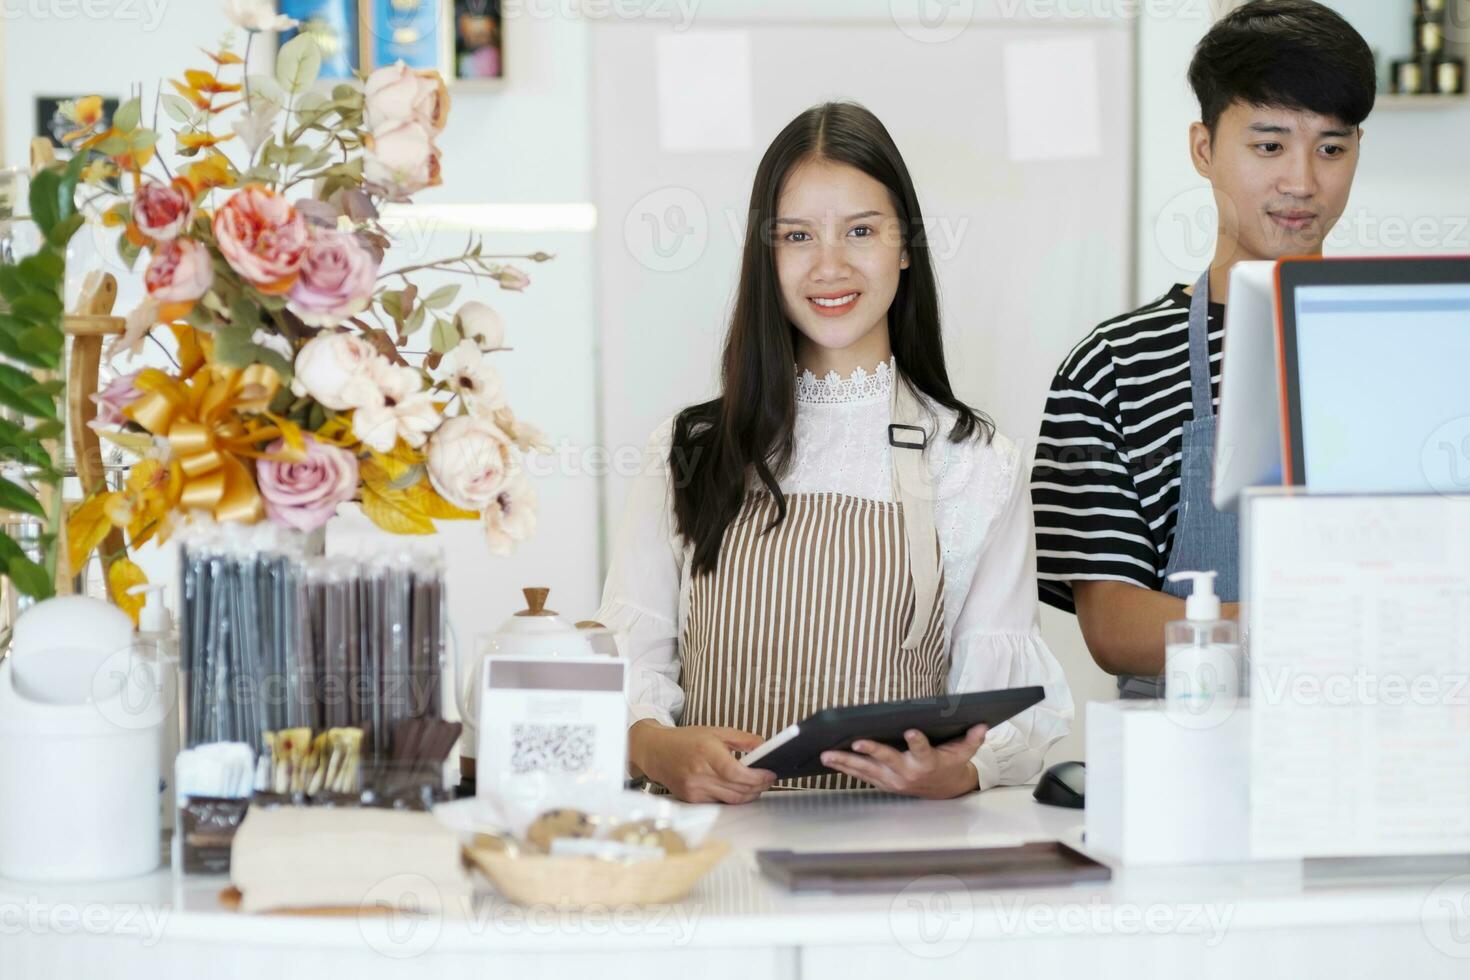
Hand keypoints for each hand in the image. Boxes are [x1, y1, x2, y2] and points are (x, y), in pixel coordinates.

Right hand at [629, 720, 776, 803]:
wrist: (657, 752)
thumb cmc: (686, 740)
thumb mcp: (716, 731)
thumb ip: (743, 739)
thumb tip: (765, 746)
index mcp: (706, 752)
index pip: (737, 772)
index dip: (757, 777)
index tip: (770, 774)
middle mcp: (699, 773)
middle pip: (737, 789)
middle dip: (758, 786)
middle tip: (768, 780)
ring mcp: (694, 789)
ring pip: (731, 799)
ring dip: (749, 795)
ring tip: (757, 785)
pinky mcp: (691, 799)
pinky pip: (720, 802)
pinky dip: (733, 798)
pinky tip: (739, 790)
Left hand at [821, 725, 986, 798]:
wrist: (943, 791)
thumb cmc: (951, 764)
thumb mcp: (964, 752)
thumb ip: (972, 738)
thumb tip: (983, 724)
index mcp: (928, 762)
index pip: (923, 750)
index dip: (917, 741)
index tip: (911, 731)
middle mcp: (908, 773)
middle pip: (887, 760)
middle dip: (871, 751)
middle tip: (855, 742)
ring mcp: (893, 780)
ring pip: (867, 770)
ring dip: (846, 762)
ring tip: (826, 754)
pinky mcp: (882, 783)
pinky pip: (861, 775)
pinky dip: (845, 768)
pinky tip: (829, 760)